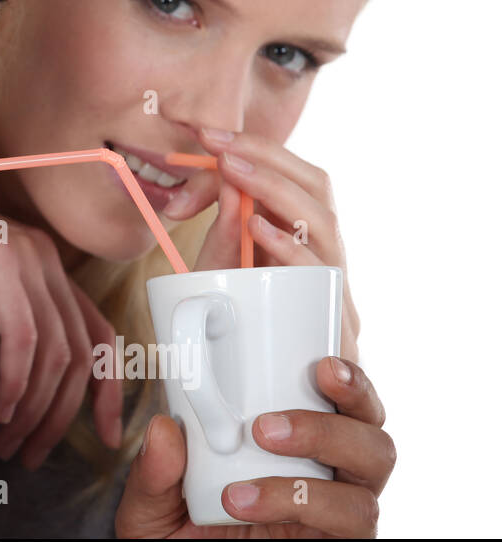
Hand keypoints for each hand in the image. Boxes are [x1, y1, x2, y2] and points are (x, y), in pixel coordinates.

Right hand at [0, 155, 122, 467]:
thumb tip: (12, 408)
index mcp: (39, 266)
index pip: (97, 333)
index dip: (109, 388)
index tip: (103, 435)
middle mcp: (43, 256)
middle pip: (82, 351)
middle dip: (61, 414)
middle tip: (31, 453)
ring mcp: (24, 253)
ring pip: (57, 350)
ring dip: (35, 407)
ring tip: (8, 439)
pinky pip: (24, 336)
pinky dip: (16, 380)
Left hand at [115, 357, 391, 537]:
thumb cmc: (178, 540)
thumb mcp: (151, 507)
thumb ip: (154, 474)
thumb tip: (163, 429)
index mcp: (290, 442)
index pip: (336, 394)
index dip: (344, 371)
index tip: (320, 357)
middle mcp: (326, 470)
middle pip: (370, 421)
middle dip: (341, 403)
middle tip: (265, 421)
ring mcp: (339, 506)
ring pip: (376, 460)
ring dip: (321, 446)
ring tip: (256, 456)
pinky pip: (358, 518)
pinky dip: (310, 502)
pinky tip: (252, 503)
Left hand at [170, 127, 359, 361]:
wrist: (257, 408)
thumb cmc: (239, 333)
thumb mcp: (219, 271)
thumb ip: (223, 229)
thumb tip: (225, 178)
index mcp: (304, 237)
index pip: (296, 176)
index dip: (258, 149)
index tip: (206, 133)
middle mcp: (328, 259)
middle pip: (319, 189)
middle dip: (268, 159)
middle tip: (217, 145)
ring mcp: (335, 291)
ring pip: (327, 226)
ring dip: (278, 192)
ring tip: (233, 170)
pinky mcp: (335, 327)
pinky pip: (322, 280)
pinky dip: (290, 249)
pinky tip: (257, 229)